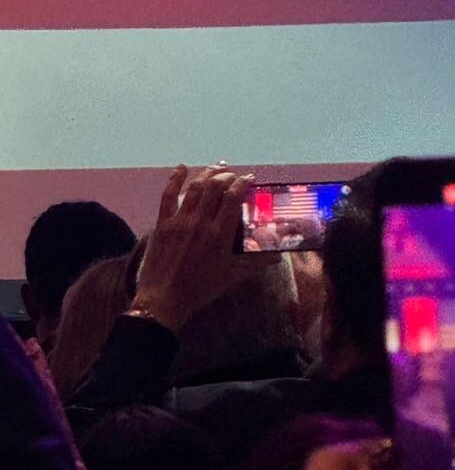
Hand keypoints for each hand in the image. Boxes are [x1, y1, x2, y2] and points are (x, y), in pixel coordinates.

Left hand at [129, 164, 251, 332]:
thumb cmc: (200, 289)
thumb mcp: (231, 276)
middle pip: (215, 187)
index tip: (249, 178)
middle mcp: (201, 223)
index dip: (242, 183)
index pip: (233, 198)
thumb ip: (255, 263)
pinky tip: (182, 167)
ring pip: (196, 187)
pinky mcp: (163, 224)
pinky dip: (175, 179)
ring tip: (216, 168)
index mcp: (219, 234)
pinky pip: (168, 196)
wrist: (162, 301)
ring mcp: (180, 221)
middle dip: (226, 175)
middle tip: (232, 175)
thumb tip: (278, 258)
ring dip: (207, 174)